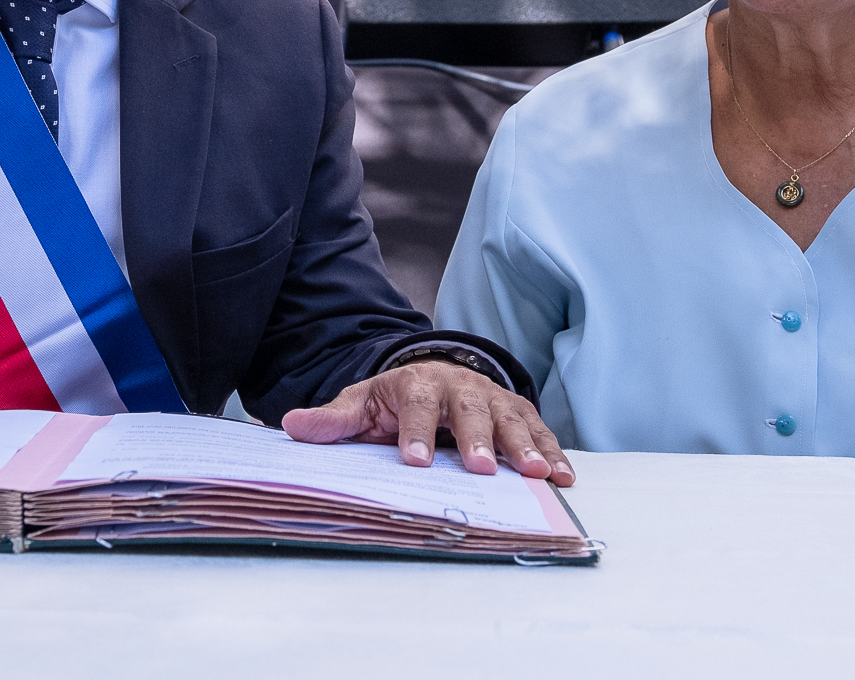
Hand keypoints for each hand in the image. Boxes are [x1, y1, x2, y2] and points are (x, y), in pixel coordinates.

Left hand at [281, 361, 574, 485]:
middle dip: (478, 439)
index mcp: (418, 383)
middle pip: (470, 410)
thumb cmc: (396, 400)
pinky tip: (564, 476)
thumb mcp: (362, 404)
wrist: (434, 377)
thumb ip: (333, 419)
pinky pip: (540, 431)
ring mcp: (493, 399)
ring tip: (537, 473)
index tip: (413, 461)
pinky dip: (554, 451)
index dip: (414, 431)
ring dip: (525, 446)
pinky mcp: (519, 413)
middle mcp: (461, 387)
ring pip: (512, 419)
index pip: (415, 403)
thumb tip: (291, 424)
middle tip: (482, 468)